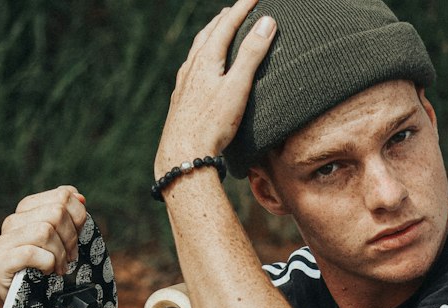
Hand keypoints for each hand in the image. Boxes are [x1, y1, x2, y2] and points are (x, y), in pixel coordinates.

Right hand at [0, 186, 87, 298]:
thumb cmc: (52, 274)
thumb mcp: (66, 242)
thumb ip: (70, 217)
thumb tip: (79, 197)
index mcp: (28, 211)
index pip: (61, 196)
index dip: (78, 218)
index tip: (78, 240)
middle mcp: (12, 222)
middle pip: (55, 212)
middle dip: (71, 238)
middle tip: (71, 258)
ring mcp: (2, 242)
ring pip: (44, 231)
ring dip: (60, 254)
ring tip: (61, 269)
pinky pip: (30, 253)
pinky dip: (47, 264)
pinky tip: (48, 273)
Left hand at [154, 0, 275, 176]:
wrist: (183, 153)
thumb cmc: (212, 123)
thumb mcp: (237, 87)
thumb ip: (251, 54)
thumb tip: (266, 22)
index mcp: (207, 58)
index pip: (227, 23)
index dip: (243, 7)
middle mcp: (192, 65)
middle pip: (210, 31)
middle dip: (226, 17)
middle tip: (239, 8)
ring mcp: (184, 81)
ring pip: (197, 48)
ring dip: (211, 33)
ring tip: (219, 28)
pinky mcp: (181, 97)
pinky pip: (191, 66)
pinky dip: (200, 55)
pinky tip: (199, 65)